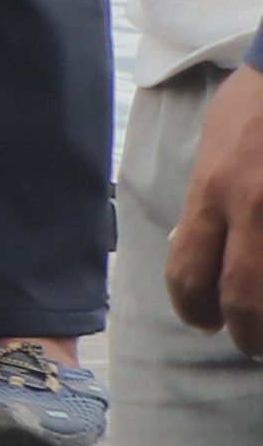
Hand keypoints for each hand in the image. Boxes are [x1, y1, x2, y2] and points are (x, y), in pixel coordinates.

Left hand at [178, 64, 262, 356]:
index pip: (188, 272)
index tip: (204, 322)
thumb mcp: (215, 146)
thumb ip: (209, 196)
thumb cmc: (258, 102)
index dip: (193, 309)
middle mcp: (252, 209)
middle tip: (252, 343)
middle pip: (242, 298)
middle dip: (247, 332)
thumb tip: (199, 239)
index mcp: (213, 192)